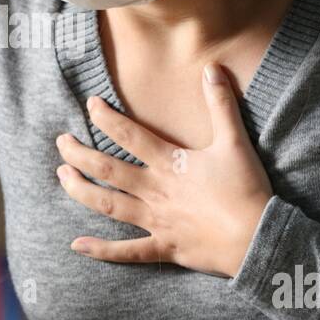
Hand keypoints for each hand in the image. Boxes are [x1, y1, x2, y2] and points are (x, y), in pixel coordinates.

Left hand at [54, 62, 272, 277]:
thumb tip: (212, 68)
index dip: (106, 118)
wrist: (258, 237)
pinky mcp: (164, 247)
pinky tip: (76, 245)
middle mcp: (155, 191)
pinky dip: (101, 250)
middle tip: (61, 142)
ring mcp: (157, 221)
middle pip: (108, 170)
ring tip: (61, 177)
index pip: (129, 136)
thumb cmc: (246, 189)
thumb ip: (221, 103)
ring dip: (81, 191)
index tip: (89, 105)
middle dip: (80, 154)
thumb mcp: (235, 141)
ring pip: (109, 206)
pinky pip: (127, 252)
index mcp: (170, 164)